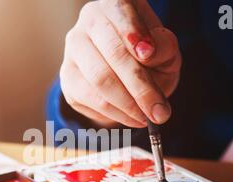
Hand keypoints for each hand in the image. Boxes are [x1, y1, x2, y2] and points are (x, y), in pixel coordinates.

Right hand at [60, 0, 180, 127]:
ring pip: (100, 80)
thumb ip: (163, 46)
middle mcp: (87, 23)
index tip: (149, 56)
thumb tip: (147, 54)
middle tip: (160, 112)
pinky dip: (116, 114)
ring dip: (128, 105)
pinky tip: (132, 118)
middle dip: (140, 87)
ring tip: (148, 118)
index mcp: (113, 5)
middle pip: (112, 54)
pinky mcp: (67, 79)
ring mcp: (72, 52)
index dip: (135, 35)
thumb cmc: (148, 56)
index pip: (121, 15)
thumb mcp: (164, 48)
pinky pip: (91, 100)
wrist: (123, 74)